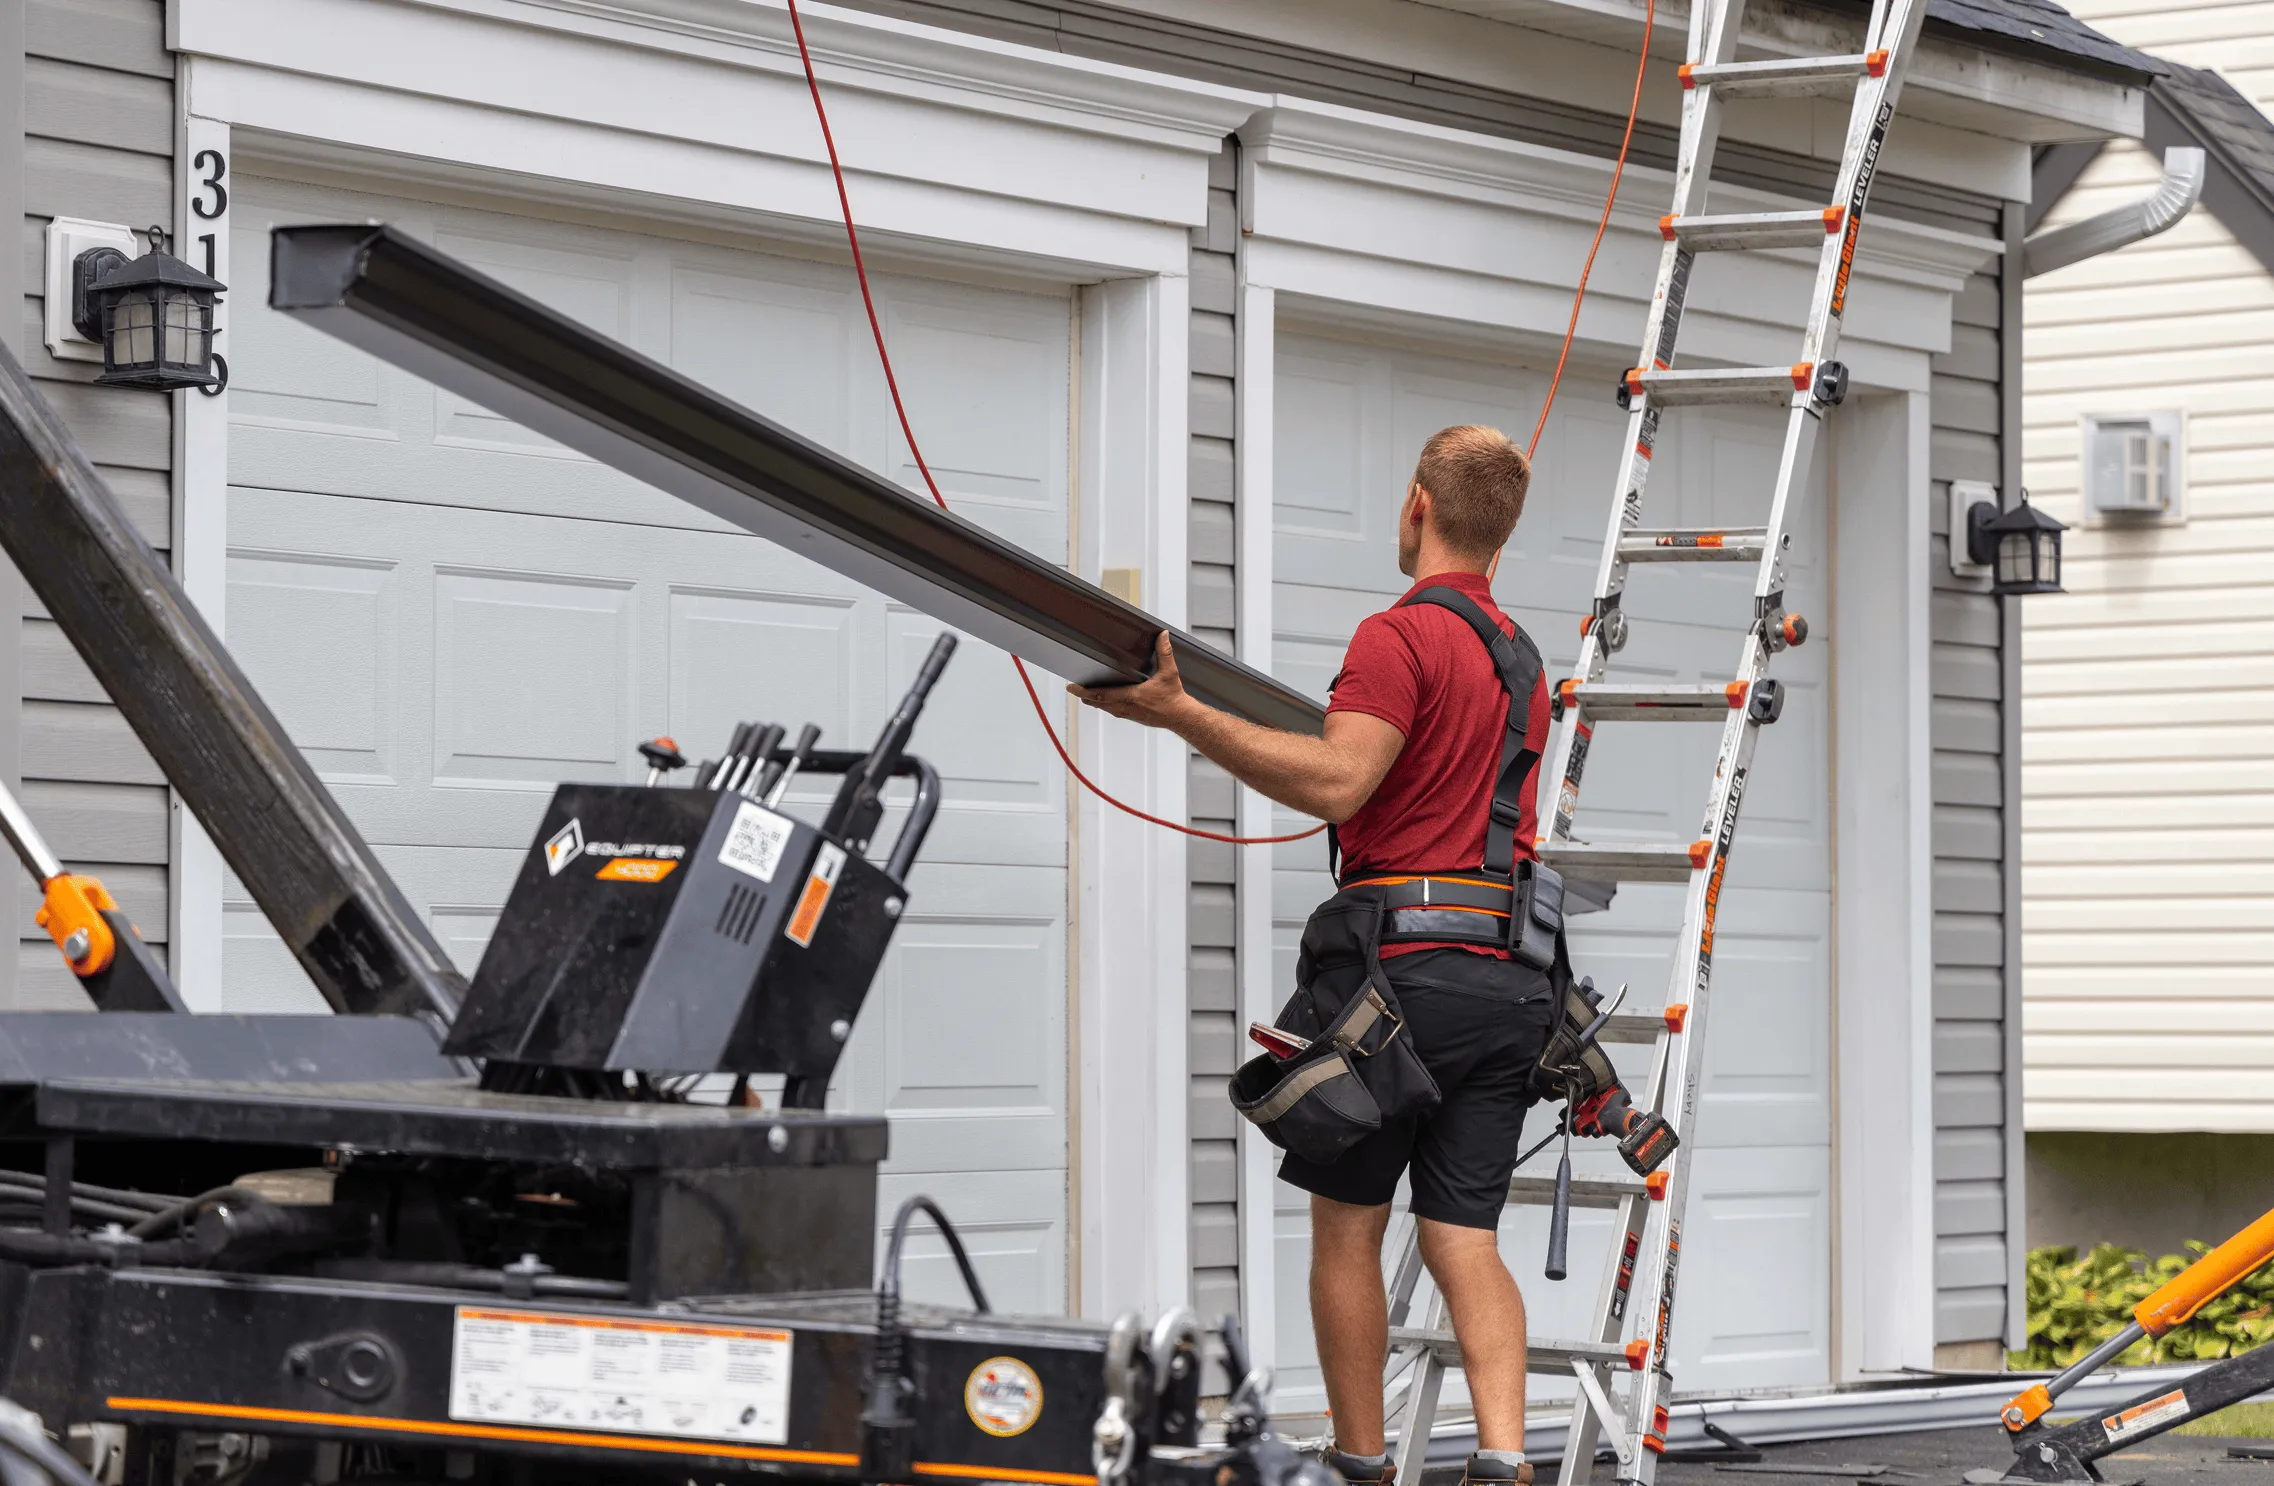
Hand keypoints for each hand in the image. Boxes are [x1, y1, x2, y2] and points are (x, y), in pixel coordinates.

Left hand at [1069, 632, 1195, 730]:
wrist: (1180, 717)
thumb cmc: (1174, 698)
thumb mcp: (1169, 673)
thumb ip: (1165, 652)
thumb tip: (1162, 636)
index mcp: (1131, 696)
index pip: (1101, 694)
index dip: (1083, 691)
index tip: (1072, 687)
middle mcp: (1126, 706)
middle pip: (1097, 702)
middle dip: (1084, 695)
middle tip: (1073, 688)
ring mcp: (1127, 713)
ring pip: (1104, 708)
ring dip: (1093, 700)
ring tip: (1084, 694)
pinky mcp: (1132, 716)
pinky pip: (1113, 711)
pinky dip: (1104, 705)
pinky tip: (1103, 701)